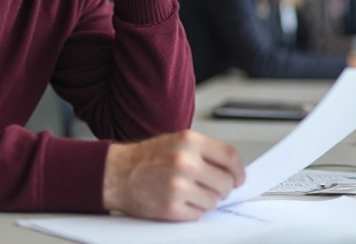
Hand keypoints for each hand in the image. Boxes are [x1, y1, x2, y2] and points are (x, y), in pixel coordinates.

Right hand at [102, 130, 244, 220]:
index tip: (239, 178)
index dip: (239, 170)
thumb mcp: (176, 142)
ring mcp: (178, 186)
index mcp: (188, 141)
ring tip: (190, 192)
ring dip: (207, 200)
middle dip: (223, 188)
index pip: (230, 156)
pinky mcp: (171, 207)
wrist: (116, 173)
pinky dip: (193, 210)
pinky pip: (198, 214)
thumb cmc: (145, 158)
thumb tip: (231, 169)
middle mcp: (185, 162)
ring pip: (213, 200)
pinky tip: (180, 201)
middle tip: (213, 187)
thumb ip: (203, 152)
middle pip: (225, 181)